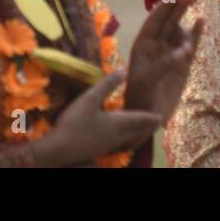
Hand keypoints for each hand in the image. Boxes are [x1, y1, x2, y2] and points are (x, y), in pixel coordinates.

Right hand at [32, 70, 162, 166]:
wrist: (57, 151)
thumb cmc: (75, 123)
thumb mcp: (90, 98)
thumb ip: (107, 84)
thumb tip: (124, 69)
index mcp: (118, 123)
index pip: (139, 119)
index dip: (150, 117)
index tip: (161, 117)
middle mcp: (116, 136)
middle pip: (136, 131)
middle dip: (146, 127)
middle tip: (155, 124)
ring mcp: (106, 145)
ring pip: (126, 139)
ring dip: (135, 134)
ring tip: (139, 130)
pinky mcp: (96, 150)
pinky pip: (116, 144)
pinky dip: (123, 139)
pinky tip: (116, 138)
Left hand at [125, 0, 204, 121]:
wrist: (148, 117)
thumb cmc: (140, 99)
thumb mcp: (146, 82)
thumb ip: (163, 65)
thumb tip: (183, 52)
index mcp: (143, 46)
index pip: (153, 21)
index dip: (163, 7)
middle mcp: (157, 45)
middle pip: (168, 21)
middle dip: (177, 6)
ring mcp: (172, 52)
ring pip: (180, 29)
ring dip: (186, 17)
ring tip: (194, 9)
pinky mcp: (184, 62)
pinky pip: (191, 43)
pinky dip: (197, 33)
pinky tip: (201, 20)